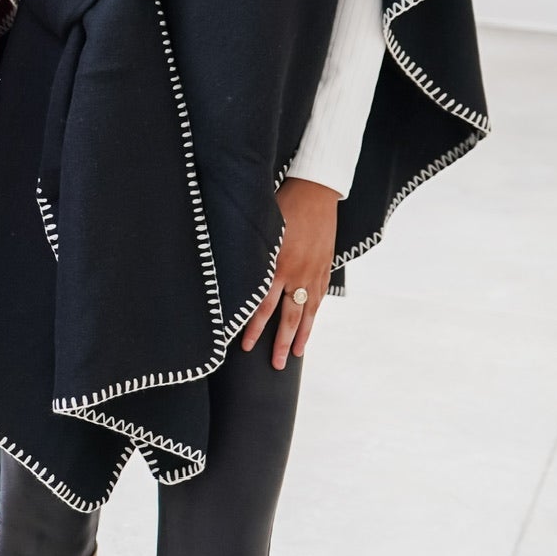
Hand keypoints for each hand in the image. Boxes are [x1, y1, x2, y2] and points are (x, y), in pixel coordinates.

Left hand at [241, 178, 336, 369]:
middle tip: (276, 364)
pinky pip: (318, 298)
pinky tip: (309, 327)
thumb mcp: (261, 228)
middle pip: (287, 317)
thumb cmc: (283, 204)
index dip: (253, 328)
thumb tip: (232, 272)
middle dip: (280, 343)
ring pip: (306, 312)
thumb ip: (250, 253)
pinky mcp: (324, 268)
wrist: (315, 191)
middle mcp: (295, 273)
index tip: (245, 346)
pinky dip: (313, 315)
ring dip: (301, 335)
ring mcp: (313, 272)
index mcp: (276, 264)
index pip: (262, 305)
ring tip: (295, 354)